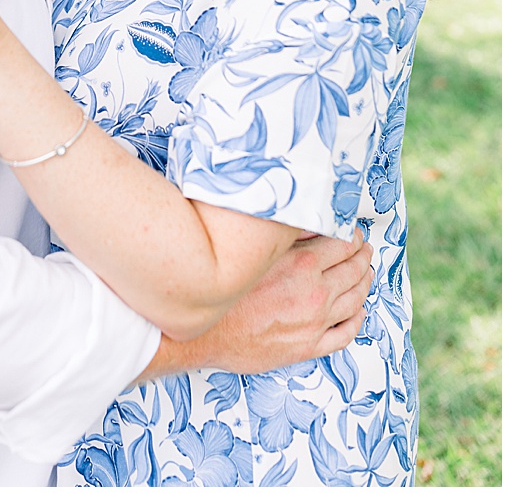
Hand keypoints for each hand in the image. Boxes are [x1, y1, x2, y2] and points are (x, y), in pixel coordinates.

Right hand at [188, 231, 372, 374]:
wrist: (203, 333)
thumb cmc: (220, 289)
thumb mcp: (252, 252)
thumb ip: (283, 237)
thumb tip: (305, 223)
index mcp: (301, 265)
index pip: (343, 245)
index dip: (352, 236)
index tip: (353, 233)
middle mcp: (315, 294)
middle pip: (354, 271)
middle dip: (362, 257)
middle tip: (364, 250)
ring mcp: (315, 323)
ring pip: (355, 301)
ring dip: (364, 285)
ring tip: (366, 275)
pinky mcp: (309, 346)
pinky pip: (345, 333)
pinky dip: (357, 320)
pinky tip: (358, 313)